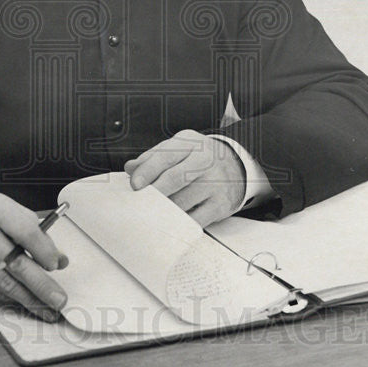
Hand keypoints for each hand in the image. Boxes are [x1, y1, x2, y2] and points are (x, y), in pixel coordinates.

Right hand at [0, 192, 68, 320]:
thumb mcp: (11, 212)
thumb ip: (37, 233)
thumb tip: (60, 260)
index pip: (25, 231)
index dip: (43, 250)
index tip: (55, 264)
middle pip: (15, 263)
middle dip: (41, 285)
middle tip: (59, 299)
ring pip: (4, 283)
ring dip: (30, 299)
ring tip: (48, 308)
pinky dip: (13, 298)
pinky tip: (27, 302)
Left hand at [124, 130, 245, 226]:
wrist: (236, 166)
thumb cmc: (197, 158)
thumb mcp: (178, 148)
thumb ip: (153, 157)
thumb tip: (131, 168)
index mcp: (190, 143)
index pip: (166, 156)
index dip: (148, 171)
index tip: (134, 185)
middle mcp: (205, 160)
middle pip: (175, 178)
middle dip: (154, 192)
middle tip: (140, 202)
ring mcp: (215, 183)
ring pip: (183, 201)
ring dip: (163, 210)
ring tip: (150, 213)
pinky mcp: (220, 204)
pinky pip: (195, 219)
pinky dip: (179, 223)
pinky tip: (168, 222)